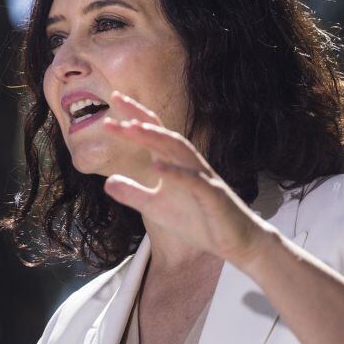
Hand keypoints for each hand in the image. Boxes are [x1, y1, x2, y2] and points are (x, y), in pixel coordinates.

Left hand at [101, 91, 274, 264]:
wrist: (235, 242)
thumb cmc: (198, 220)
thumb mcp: (156, 209)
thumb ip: (133, 194)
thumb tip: (107, 182)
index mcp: (175, 164)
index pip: (153, 134)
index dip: (134, 117)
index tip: (113, 102)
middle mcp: (189, 164)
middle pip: (163, 135)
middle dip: (140, 119)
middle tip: (117, 101)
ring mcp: (203, 178)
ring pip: (179, 150)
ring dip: (156, 138)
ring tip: (133, 128)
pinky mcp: (213, 196)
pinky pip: (194, 181)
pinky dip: (176, 173)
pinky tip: (157, 168)